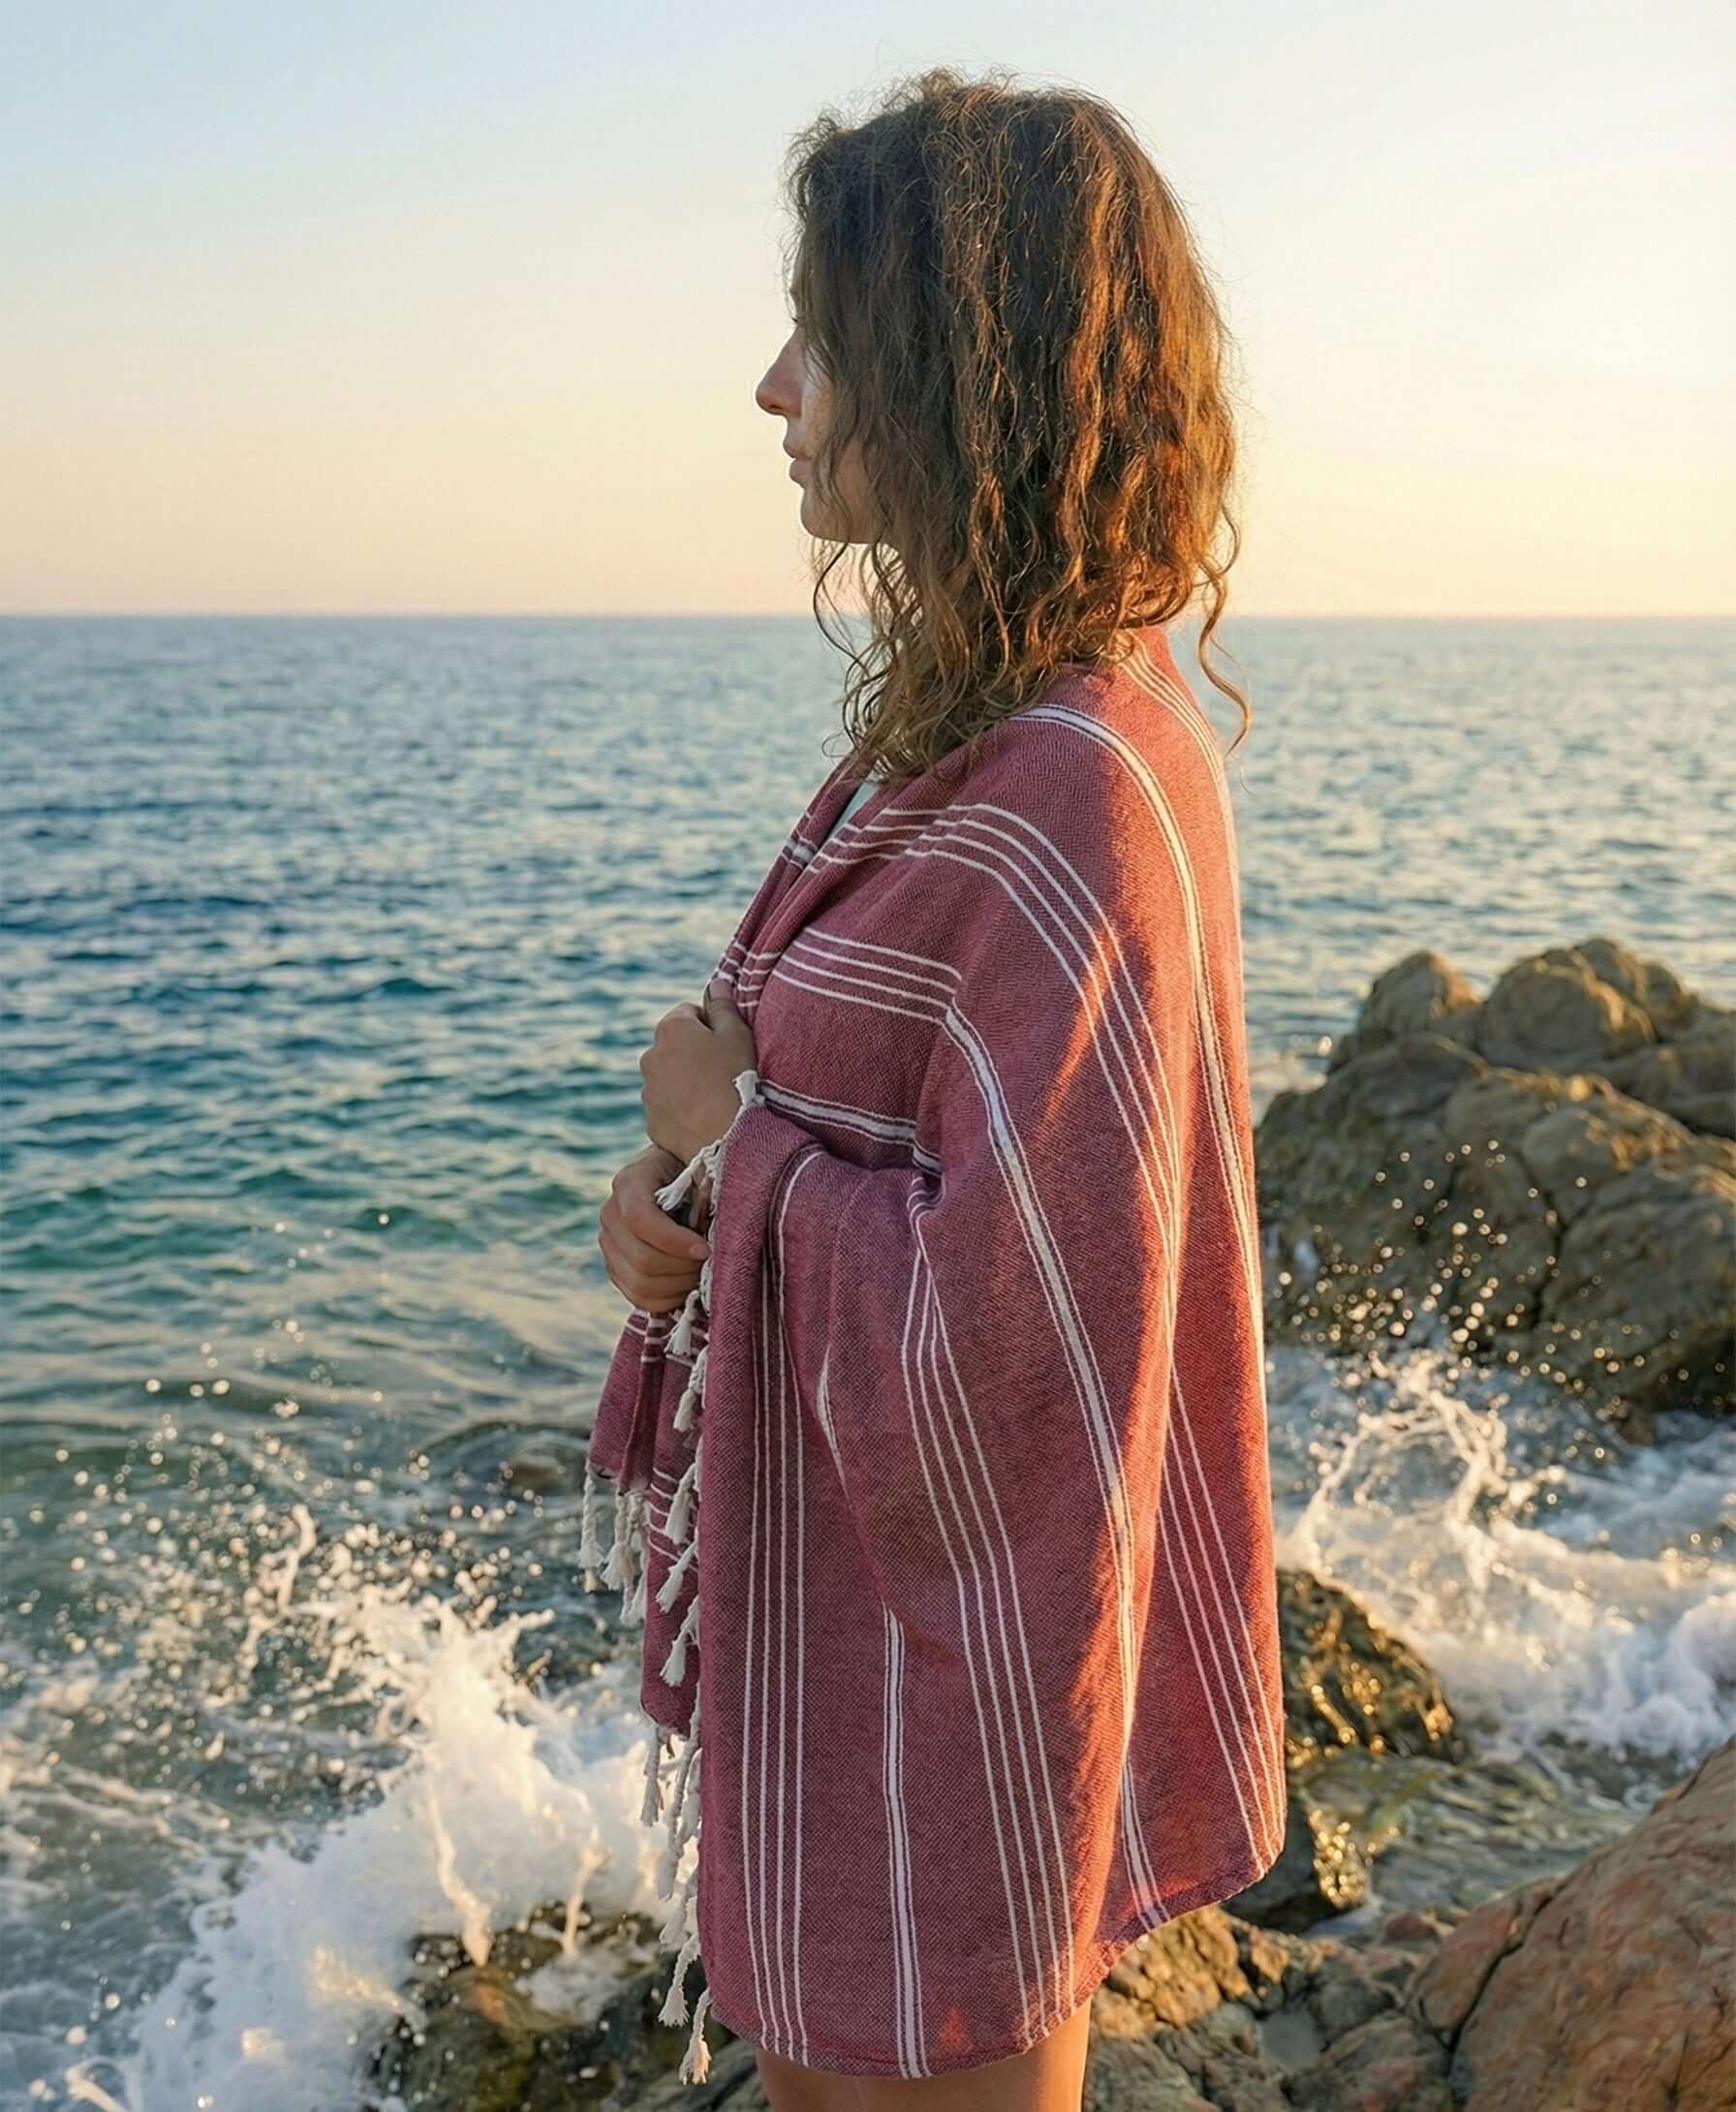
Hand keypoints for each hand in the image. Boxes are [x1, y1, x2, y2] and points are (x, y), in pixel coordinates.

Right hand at [597, 1141, 712, 1313]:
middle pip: (642, 1258)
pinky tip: (689, 1283)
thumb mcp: (699, 1158)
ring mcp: (609, 1244)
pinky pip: (640, 1298)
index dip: (675, 1241)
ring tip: (702, 1272)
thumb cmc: (695, 1168)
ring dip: (679, 1285)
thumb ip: (701, 1165)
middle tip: (712, 1262)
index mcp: (631, 1181)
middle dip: (684, 1267)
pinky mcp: (616, 1268)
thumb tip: (709, 1195)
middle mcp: (611, 1213)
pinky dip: (669, 1299)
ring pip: (641, 1284)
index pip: (640, 1219)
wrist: (676, 1178)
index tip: (706, 1249)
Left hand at [639, 976, 758, 1167]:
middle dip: (694, 1052)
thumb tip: (716, 982)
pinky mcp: (651, 1120)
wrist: (727, 1137)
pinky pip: (667, 1106)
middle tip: (724, 1070)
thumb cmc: (737, 1078)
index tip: (728, 1044)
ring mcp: (648, 1090)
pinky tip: (704, 1116)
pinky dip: (681, 1107)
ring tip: (715, 1096)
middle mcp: (650, 1055)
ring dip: (686, 1080)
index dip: (712, 1025)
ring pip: (669, 1076)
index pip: (689, 1012)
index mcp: (671, 1028)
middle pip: (675, 1045)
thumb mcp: (737, 1034)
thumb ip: (723, 1005)